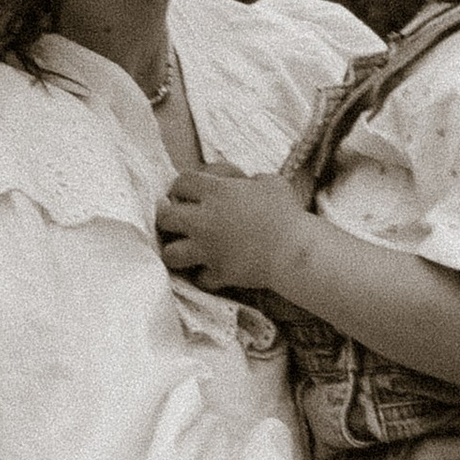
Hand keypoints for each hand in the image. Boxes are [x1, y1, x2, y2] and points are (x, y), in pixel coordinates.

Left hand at [158, 162, 310, 300]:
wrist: (294, 250)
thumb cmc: (285, 212)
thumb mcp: (270, 182)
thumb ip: (248, 180)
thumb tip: (243, 182)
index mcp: (216, 193)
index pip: (181, 182)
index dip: (181, 187)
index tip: (185, 193)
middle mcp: (204, 220)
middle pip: (165, 217)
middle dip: (167, 218)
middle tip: (178, 221)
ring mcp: (208, 250)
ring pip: (170, 253)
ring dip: (176, 251)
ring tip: (185, 250)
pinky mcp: (218, 273)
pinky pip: (199, 278)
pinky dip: (204, 276)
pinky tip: (211, 271)